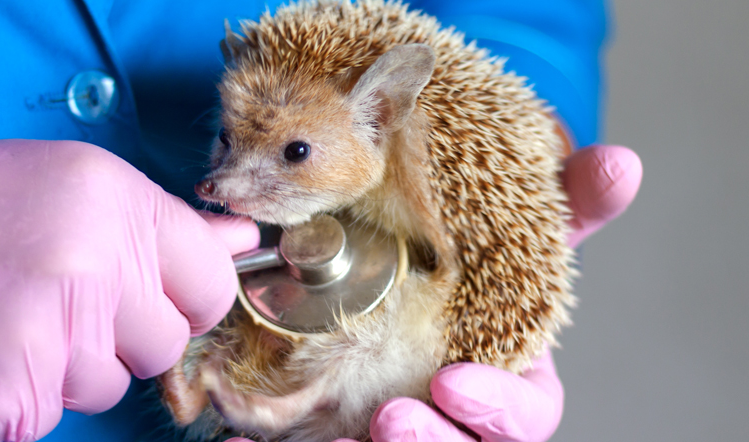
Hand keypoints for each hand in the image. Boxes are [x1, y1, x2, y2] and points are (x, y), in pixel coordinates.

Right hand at [0, 140, 258, 440]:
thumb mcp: (57, 187)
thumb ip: (154, 223)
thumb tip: (240, 242)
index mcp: (114, 201)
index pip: (210, 282)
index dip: (182, 300)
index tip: (148, 300)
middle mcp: (95, 262)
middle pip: (164, 343)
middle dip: (118, 339)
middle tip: (47, 307)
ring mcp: (55, 333)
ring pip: (107, 386)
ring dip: (62, 370)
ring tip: (0, 324)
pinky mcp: (13, 398)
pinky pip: (51, 417)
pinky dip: (17, 401)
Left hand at [367, 144, 642, 441]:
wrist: (394, 276)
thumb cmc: (473, 273)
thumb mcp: (519, 236)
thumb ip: (571, 206)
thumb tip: (621, 161)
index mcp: (513, 378)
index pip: (526, 415)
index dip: (498, 406)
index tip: (451, 382)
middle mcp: (468, 416)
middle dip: (435, 441)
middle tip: (391, 419)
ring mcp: (421, 428)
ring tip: (348, 440)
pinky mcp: (365, 434)